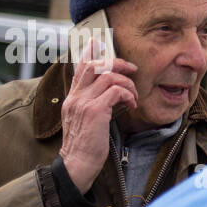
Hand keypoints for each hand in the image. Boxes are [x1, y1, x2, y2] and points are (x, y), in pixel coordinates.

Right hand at [58, 46, 137, 193]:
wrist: (77, 165)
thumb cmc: (85, 146)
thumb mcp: (85, 122)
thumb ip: (92, 106)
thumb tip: (108, 97)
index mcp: (72, 98)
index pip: (80, 68)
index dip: (90, 53)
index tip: (98, 42)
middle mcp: (75, 97)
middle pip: (95, 66)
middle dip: (117, 63)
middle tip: (132, 69)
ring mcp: (84, 103)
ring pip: (108, 76)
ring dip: (128, 83)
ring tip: (133, 96)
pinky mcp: (95, 111)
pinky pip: (115, 91)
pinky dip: (128, 94)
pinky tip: (131, 104)